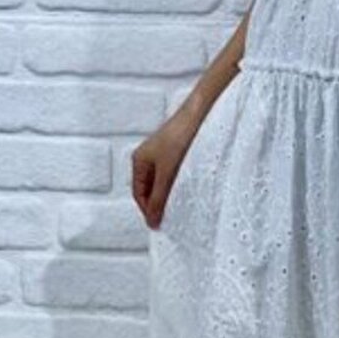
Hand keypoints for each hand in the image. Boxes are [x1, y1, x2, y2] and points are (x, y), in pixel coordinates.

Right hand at [130, 113, 196, 229]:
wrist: (200, 113)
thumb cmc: (180, 136)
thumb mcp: (167, 173)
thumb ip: (159, 198)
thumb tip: (152, 220)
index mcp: (139, 160)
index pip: (138, 193)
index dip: (147, 210)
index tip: (158, 224)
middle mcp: (149, 157)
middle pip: (150, 188)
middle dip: (158, 203)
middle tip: (170, 219)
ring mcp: (163, 153)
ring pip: (163, 182)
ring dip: (170, 194)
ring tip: (181, 206)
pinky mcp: (178, 151)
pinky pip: (174, 174)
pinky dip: (179, 185)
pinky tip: (190, 189)